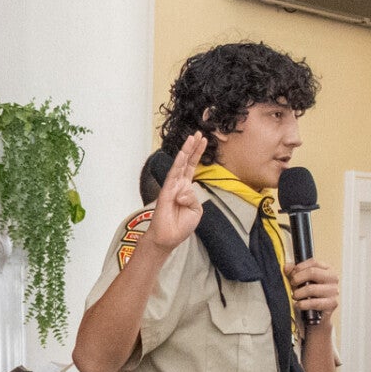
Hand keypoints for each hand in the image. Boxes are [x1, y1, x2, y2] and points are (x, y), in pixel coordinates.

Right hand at [145, 135, 204, 252]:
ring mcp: (172, 187)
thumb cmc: (180, 226)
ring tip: (192, 137)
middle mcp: (179, 185)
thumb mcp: (196, 211)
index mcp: (187, 189)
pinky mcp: (166, 192)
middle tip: (198, 133)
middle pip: (187, 162)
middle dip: (193, 147)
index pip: (192, 167)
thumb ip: (194, 198)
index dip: (198, 154)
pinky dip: (177, 164)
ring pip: (180, 165)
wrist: (168, 238)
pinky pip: (172, 175)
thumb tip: (183, 190)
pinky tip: (182, 154)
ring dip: (186, 150)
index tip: (204, 141)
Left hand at [290, 258, 338, 321]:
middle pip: (312, 272)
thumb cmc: (307, 295)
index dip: (298, 267)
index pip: (313, 262)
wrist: (314, 315)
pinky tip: (298, 305)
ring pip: (311, 288)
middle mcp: (333, 278)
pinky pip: (314, 303)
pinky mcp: (332, 304)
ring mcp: (334, 291)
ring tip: (295, 296)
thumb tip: (286, 267)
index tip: (291, 274)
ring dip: (298, 293)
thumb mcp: (300, 281)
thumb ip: (293, 272)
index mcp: (327, 270)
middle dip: (297, 279)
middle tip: (292, 285)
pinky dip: (303, 304)